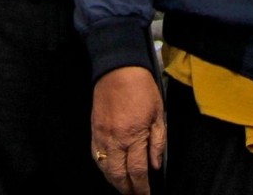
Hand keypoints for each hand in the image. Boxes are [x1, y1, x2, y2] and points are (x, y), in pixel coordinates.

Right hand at [92, 66, 165, 193]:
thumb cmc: (142, 89)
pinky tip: (110, 172)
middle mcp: (116, 140)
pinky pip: (95, 157)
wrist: (118, 70)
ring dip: (114, 182)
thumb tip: (155, 165)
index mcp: (134, 135)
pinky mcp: (94, 132)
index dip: (142, 187)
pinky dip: (103, 169)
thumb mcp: (159, 113)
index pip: (137, 170)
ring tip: (124, 188)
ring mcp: (102, 137)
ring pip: (105, 169)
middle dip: (127, 189)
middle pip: (118, 175)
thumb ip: (157, 141)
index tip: (147, 194)